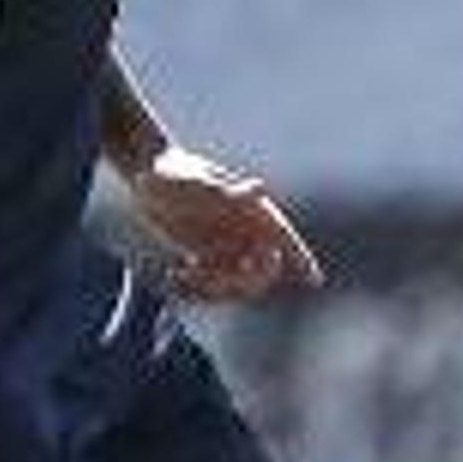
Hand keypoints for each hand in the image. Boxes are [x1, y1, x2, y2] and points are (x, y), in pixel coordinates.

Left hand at [129, 145, 323, 301]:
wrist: (148, 176)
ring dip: (217, 288)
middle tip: (210, 276)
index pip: (285, 237)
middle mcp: (244, 232)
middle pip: (264, 270)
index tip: (314, 279)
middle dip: (244, 282)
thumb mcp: (199, 182)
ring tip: (186, 273)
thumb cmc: (176, 173)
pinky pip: (214, 285)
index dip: (302, 258)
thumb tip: (259, 189)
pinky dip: (199, 287)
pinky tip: (175, 272)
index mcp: (252, 211)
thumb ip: (228, 191)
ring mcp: (227, 246)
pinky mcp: (206, 257)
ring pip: (238, 283)